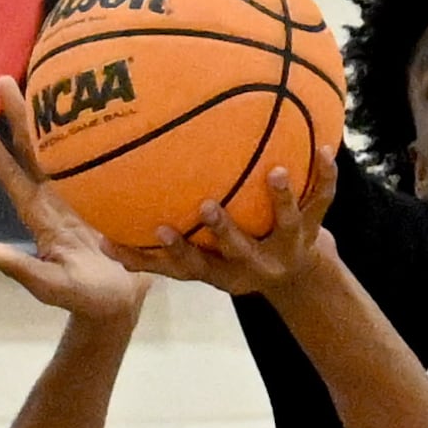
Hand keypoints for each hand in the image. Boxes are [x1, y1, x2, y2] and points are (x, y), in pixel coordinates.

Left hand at [0, 80, 144, 329]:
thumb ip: (16, 267)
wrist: (120, 305)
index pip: (11, 175)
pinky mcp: (106, 197)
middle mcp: (54, 199)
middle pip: (32, 151)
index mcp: (39, 217)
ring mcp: (79, 196)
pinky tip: (99, 112)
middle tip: (3, 79)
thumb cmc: (84, 300)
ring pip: (61, 150)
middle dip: (18, 115)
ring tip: (45, 80)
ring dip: (51, 118)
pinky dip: (92, 135)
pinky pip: (95, 160)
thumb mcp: (49, 286)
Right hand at [116, 152, 337, 297]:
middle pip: (236, 249)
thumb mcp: (197, 264)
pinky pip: (323, 199)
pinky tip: (328, 148)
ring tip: (277, 171)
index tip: (157, 229)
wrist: (297, 279)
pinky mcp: (314, 229)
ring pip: (286, 224)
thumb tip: (99, 238)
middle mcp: (253, 264)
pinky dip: (326, 175)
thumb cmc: (230, 260)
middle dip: (222, 231)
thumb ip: (151, 255)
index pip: (192, 266)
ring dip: (281, 199)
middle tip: (206, 205)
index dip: (176, 252)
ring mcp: (286, 247)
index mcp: (220, 271)